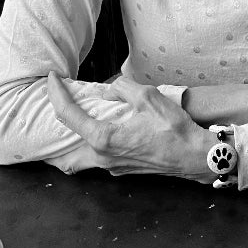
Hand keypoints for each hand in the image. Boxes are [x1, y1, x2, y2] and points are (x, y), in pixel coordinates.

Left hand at [47, 73, 214, 182]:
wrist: (194, 156)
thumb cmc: (172, 128)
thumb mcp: (147, 96)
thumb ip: (122, 88)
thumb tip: (109, 90)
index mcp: (103, 138)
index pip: (67, 115)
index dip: (56, 93)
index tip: (52, 78)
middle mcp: (102, 157)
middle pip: (62, 151)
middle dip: (52, 131)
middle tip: (54, 108)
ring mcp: (112, 167)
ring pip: (77, 161)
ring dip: (67, 145)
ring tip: (68, 125)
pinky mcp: (123, 169)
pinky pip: (95, 160)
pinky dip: (86, 147)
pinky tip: (95, 133)